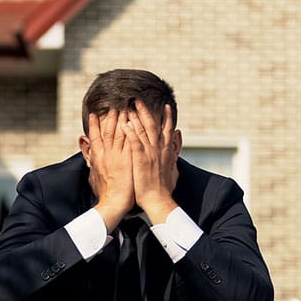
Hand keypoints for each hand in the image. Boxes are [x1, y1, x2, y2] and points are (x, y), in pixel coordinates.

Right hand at [87, 109, 134, 230]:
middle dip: (111, 118)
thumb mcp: (93, 176)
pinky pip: (133, 140)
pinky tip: (138, 122)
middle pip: (108, 131)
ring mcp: (119, 155)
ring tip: (126, 109)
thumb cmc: (105, 193)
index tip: (93, 115)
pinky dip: (135, 130)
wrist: (115, 203)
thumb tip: (89, 157)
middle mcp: (107, 154)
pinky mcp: (130, 159)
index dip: (93, 125)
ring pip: (121, 132)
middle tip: (114, 107)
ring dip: (123, 119)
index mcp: (97, 158)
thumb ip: (92, 164)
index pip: (94, 137)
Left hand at [124, 101, 179, 223]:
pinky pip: (134, 142)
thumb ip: (174, 159)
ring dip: (136, 117)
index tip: (165, 106)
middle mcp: (159, 149)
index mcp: (166, 151)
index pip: (167, 129)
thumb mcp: (173, 171)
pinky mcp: (140, 159)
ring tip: (129, 107)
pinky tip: (125, 124)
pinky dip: (130, 132)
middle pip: (153, 125)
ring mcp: (150, 153)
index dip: (166, 117)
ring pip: (143, 130)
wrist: (159, 200)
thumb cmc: (165, 189)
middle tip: (139, 100)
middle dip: (146, 111)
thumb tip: (176, 154)